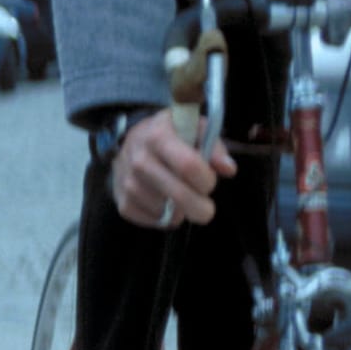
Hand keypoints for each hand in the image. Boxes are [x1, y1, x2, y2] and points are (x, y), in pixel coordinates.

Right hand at [110, 110, 236, 228]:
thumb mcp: (195, 128)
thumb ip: (215, 146)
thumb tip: (228, 169)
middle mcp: (139, 160)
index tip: (210, 182)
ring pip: (165, 211)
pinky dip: (163, 219)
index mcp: (159, 136)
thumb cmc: (171, 135)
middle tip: (206, 210)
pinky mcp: (122, 202)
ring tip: (180, 199)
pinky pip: (150, 220)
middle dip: (200, 209)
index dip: (206, 180)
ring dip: (179, 211)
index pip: (188, 166)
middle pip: (178, 195)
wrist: (131, 140)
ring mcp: (128, 182)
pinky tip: (166, 206)